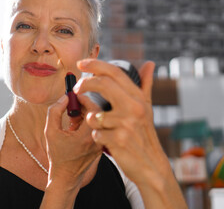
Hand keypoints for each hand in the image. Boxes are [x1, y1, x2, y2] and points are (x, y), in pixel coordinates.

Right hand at [44, 95, 101, 188]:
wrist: (65, 177)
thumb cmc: (57, 155)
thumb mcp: (50, 131)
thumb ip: (55, 111)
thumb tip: (65, 97)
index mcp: (86, 137)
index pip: (94, 109)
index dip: (84, 99)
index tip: (75, 96)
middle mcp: (97, 140)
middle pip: (97, 113)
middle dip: (84, 106)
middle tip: (72, 106)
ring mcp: (101, 143)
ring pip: (97, 120)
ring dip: (85, 115)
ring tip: (71, 120)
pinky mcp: (101, 145)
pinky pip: (97, 128)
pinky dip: (86, 123)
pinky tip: (76, 128)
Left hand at [73, 59, 186, 207]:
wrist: (151, 165)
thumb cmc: (144, 133)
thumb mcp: (146, 108)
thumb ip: (145, 85)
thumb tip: (149, 63)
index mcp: (138, 97)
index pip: (115, 73)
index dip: (96, 65)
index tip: (81, 63)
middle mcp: (134, 107)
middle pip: (104, 85)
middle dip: (85, 85)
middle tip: (76, 89)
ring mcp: (126, 124)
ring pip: (94, 114)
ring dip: (92, 122)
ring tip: (101, 128)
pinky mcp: (118, 140)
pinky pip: (95, 133)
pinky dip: (97, 137)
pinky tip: (106, 141)